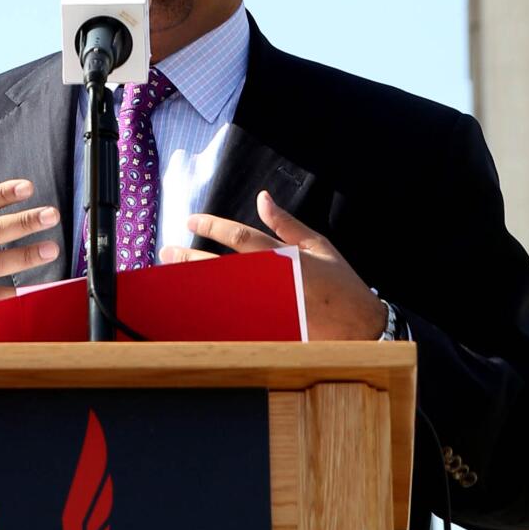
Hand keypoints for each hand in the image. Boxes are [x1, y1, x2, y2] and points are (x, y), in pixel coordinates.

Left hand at [165, 189, 385, 342]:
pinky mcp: (270, 330)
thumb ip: (286, 223)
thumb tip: (262, 199)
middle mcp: (273, 282)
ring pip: (222, 294)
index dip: (212, 225)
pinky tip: (193, 308)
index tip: (191, 220)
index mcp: (285, 257)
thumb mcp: (318, 244)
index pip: (240, 236)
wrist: (362, 327)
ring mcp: (269, 309)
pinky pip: (234, 321)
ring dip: (194, 284)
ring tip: (172, 276)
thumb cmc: (342, 283)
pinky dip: (211, 312)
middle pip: (222, 266)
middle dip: (190, 257)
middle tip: (167, 251)